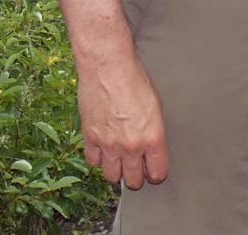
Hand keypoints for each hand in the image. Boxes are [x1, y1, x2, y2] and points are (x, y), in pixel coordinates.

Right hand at [78, 50, 169, 188]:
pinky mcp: (90, 137)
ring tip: (119, 162)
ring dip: (117, 171)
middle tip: (137, 169)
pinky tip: (103, 149)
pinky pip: (93, 161)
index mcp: (153, 138)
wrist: (108, 67)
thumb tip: (152, 146)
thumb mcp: (156, 105)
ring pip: (112, 177)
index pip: (157, 174)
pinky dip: (98, 158)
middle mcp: (131, 146)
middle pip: (134, 181)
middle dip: (137, 178)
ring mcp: (109, 144)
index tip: (154, 171)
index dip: (156, 175)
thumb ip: (154, 131)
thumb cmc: (134, 79)